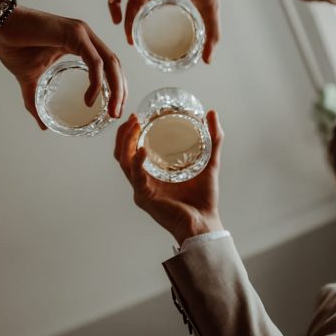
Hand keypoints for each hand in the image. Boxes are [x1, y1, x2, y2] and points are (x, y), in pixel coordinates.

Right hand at [0, 0, 126, 128]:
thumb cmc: (13, 45)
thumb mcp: (30, 79)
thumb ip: (36, 101)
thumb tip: (42, 126)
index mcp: (81, 43)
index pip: (109, 66)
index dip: (116, 87)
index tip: (114, 110)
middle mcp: (85, 36)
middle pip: (115, 65)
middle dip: (121, 91)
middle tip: (116, 115)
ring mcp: (82, 33)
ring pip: (110, 63)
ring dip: (115, 89)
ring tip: (110, 111)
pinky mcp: (74, 33)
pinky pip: (94, 61)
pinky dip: (96, 81)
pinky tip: (90, 99)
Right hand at [114, 111, 223, 244]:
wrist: (204, 223)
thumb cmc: (202, 198)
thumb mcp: (209, 161)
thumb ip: (213, 139)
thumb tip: (212, 113)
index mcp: (152, 172)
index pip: (132, 149)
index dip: (130, 132)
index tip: (138, 116)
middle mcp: (142, 180)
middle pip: (122, 153)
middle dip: (124, 134)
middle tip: (134, 118)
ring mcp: (141, 189)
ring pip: (124, 162)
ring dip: (126, 142)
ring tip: (135, 127)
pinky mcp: (145, 198)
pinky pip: (136, 177)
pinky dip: (137, 163)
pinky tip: (142, 151)